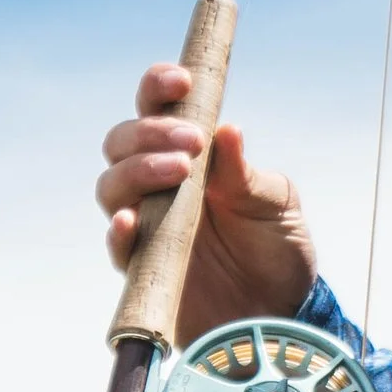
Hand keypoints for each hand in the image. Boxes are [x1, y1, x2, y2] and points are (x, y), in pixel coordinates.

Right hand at [96, 63, 316, 339]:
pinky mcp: (143, 268)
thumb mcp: (275, 203)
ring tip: (178, 173)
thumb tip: (228, 129)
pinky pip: (117, 246)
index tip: (181, 81)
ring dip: (137, 170)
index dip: (158, 87)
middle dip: (149, 133)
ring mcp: (147, 224)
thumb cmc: (277, 247)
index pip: (157, 109)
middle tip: (191, 142)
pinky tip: (132, 220)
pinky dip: (117, 230)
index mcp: (190, 155)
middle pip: (122, 142)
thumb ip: (246, 171)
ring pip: (111, 185)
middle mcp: (159, 184)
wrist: (280, 310)